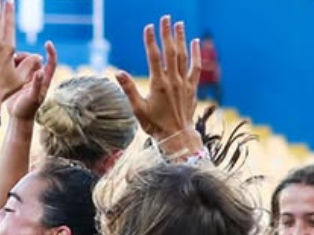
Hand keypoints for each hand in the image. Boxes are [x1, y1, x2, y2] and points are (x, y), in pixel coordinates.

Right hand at [5, 41, 55, 119]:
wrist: (17, 117)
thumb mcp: (32, 98)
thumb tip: (40, 71)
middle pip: (34, 59)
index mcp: (44, 80)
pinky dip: (12, 64)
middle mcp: (37, 76)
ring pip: (25, 61)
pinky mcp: (19, 79)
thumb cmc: (27, 110)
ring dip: (18, 59)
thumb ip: (37, 85)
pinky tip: (5, 66)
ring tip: (9, 64)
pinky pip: (17, 66)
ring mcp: (28, 77)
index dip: (51, 52)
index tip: (47, 43)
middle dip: (26, 56)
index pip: (51, 63)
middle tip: (15, 59)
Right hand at [114, 16, 198, 142]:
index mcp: (158, 84)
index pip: (154, 57)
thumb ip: (129, 90)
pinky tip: (194, 42)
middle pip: (170, 52)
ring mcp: (184, 83)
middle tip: (165, 18)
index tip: (148, 27)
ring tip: (179, 24)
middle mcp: (172, 80)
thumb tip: (118, 73)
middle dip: (167, 33)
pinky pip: (195, 68)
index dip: (151, 41)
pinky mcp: (192, 88)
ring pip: (183, 56)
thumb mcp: (138, 109)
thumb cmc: (155, 125)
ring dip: (181, 39)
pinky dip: (195, 54)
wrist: (177, 136)